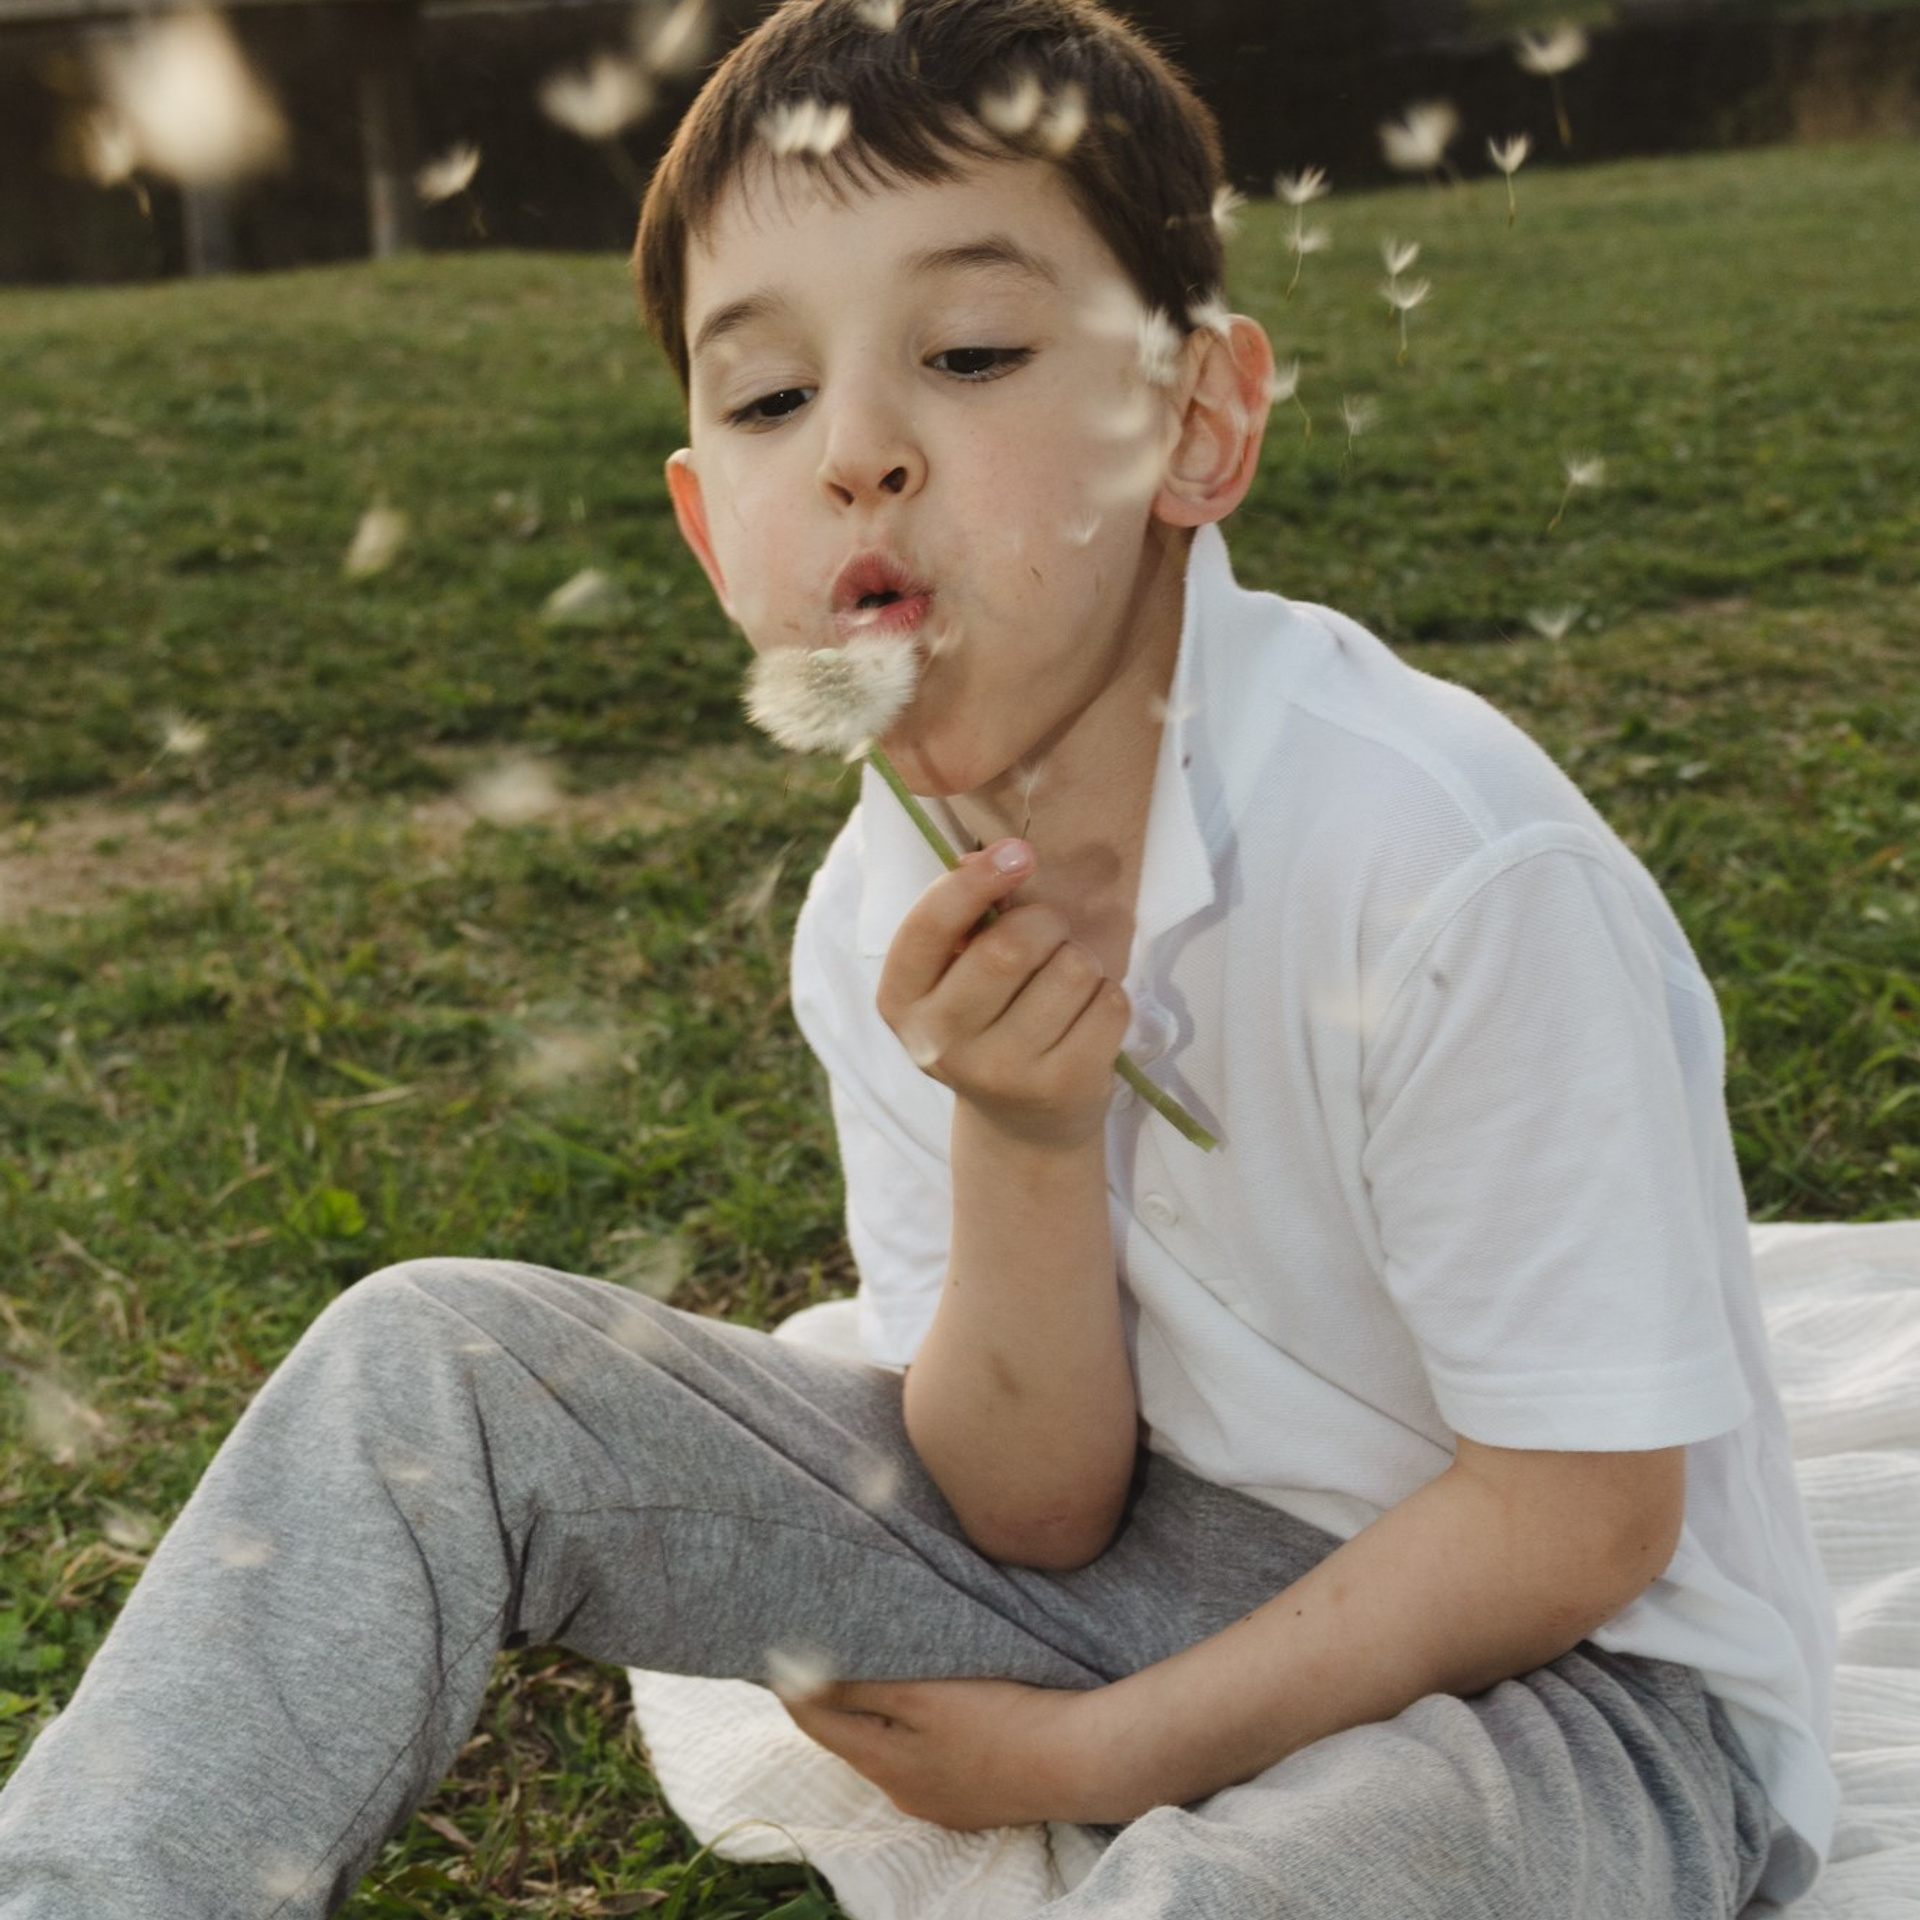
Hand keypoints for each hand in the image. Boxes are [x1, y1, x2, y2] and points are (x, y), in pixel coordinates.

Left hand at [780, 1676, 1102, 1829]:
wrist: (1078, 1760)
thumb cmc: (1000, 1718)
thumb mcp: (921, 1693)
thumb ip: (858, 1686)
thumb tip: (795, 1677)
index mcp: (883, 1766)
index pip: (815, 1723)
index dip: (793, 1683)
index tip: (780, 1645)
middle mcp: (904, 1791)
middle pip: (852, 1736)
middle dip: (837, 1696)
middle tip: (828, 1645)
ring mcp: (941, 1800)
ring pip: (891, 1746)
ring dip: (881, 1711)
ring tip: (883, 1667)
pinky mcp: (974, 1796)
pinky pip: (928, 1757)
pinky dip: (919, 1728)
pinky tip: (939, 1705)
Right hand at [875, 841, 1130, 1150]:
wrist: (1021, 1122)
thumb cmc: (988, 1021)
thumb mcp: (953, 976)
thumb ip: (965, 918)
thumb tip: (995, 857)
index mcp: (901, 1000)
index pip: (930, 926)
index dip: (976, 881)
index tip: (1018, 853)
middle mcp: (940, 1042)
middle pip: (1012, 945)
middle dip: (1046, 921)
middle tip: (1050, 931)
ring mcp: (1001, 1071)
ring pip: (1070, 969)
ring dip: (1080, 960)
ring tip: (1065, 983)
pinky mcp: (1060, 1087)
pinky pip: (1109, 1004)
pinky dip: (1108, 996)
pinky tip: (1086, 1016)